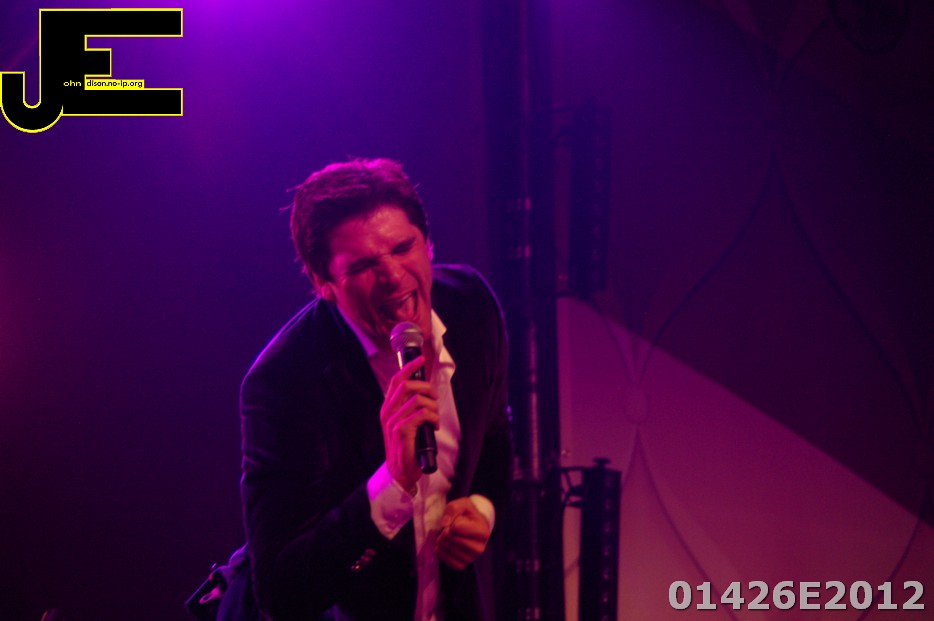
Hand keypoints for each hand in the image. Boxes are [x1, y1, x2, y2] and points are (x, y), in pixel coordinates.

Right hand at [380, 355, 438, 492]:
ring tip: (435, 418)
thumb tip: (426, 390)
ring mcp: (393, 421)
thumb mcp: (406, 422)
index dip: (410, 367)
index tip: (421, 359)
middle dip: (427, 387)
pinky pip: (422, 414)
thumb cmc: (407, 446)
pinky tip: (433, 426)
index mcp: (388, 407)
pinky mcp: (401, 430)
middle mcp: (388, 411)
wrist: (400, 471)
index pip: (397, 380)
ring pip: (418, 399)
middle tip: (435, 398)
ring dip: (433, 406)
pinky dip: (432, 417)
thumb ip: (411, 407)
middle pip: (407, 385)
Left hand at [436, 497, 491, 569]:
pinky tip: (444, 545)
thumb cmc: (468, 515)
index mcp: (482, 532)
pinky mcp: (462, 566)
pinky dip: (440, 551)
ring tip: (446, 536)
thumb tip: (445, 524)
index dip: (451, 523)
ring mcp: (471, 558)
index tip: (454, 521)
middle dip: (445, 532)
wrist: (472, 528)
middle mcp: (479, 548)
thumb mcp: (463, 504)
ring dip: (441, 541)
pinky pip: (445, 560)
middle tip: (447, 529)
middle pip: (451, 539)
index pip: (457, 528)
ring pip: (448, 549)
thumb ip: (453, 509)